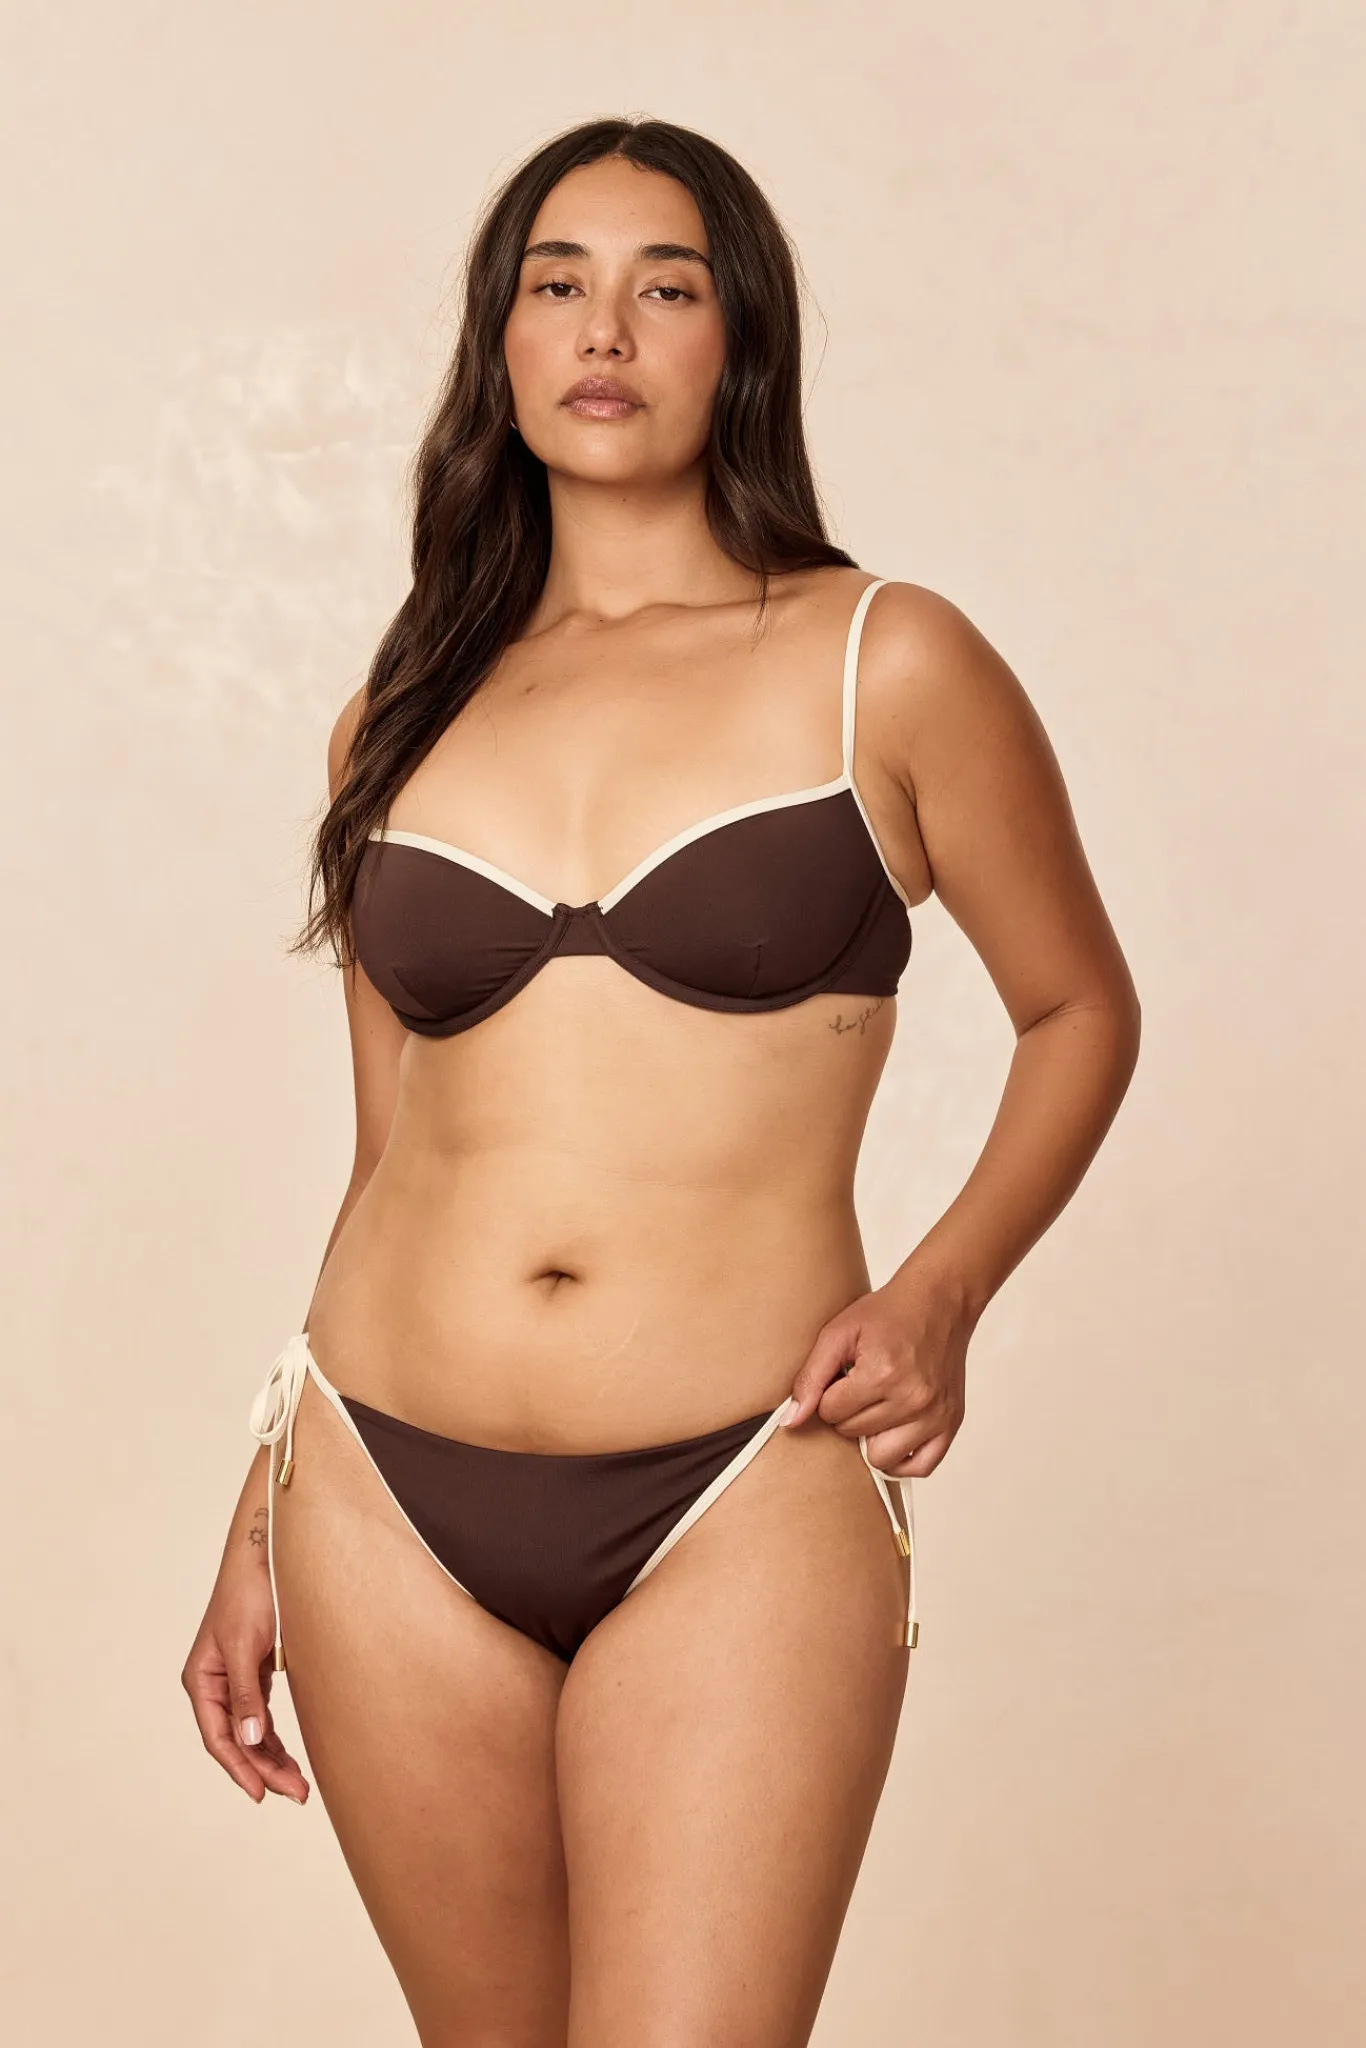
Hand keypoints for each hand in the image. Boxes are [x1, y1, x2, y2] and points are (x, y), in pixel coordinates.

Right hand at [181, 1547, 309, 1805]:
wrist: (268, 1555)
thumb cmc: (251, 1594)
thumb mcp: (246, 1645)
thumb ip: (247, 1694)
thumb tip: (250, 1740)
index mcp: (202, 1680)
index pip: (218, 1737)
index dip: (240, 1768)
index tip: (263, 1794)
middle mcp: (214, 1683)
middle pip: (237, 1739)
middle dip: (264, 1769)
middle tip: (298, 1794)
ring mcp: (235, 1678)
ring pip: (252, 1730)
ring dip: (273, 1758)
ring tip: (299, 1785)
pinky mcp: (256, 1670)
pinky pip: (263, 1714)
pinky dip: (276, 1736)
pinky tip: (291, 1756)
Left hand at [782, 1263, 972, 1476]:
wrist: (939, 1302)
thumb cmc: (889, 1314)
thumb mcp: (839, 1333)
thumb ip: (811, 1378)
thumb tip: (791, 1421)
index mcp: (882, 1373)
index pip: (830, 1413)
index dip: (830, 1394)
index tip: (843, 1377)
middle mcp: (912, 1398)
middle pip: (853, 1434)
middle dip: (848, 1413)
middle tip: (862, 1387)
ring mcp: (935, 1414)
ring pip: (880, 1456)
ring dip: (871, 1436)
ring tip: (877, 1407)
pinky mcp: (951, 1423)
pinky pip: (920, 1466)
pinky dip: (902, 1458)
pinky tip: (894, 1435)